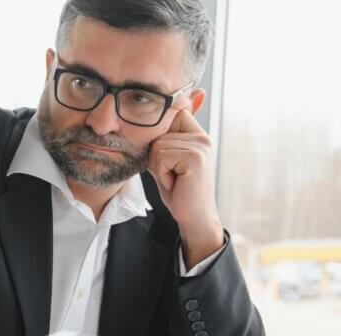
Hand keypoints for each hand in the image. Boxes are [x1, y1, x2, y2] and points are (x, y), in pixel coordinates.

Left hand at [149, 108, 224, 266]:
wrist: (193, 216)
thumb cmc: (178, 191)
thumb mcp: (166, 163)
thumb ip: (160, 144)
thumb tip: (139, 127)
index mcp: (197, 136)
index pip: (172, 115)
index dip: (160, 133)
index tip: (166, 157)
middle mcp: (201, 138)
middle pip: (158, 132)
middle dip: (156, 157)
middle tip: (172, 174)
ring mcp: (200, 146)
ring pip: (157, 146)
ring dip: (159, 167)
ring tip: (174, 178)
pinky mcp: (194, 157)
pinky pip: (161, 157)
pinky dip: (162, 173)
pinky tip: (175, 182)